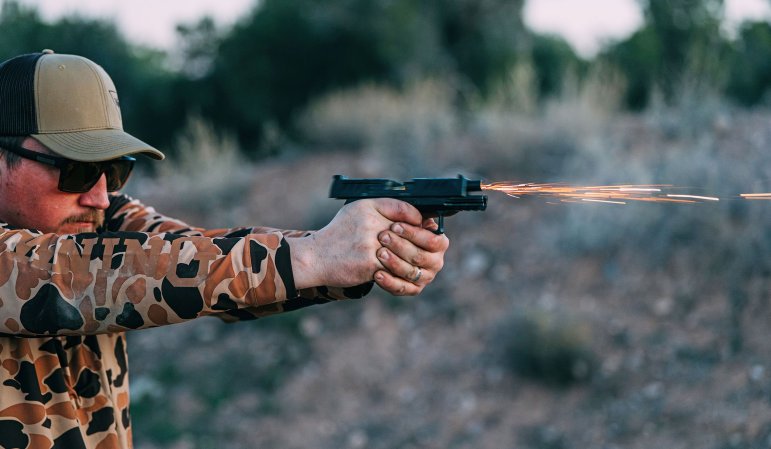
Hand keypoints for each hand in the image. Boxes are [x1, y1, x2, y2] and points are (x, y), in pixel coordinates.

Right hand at [288, 199, 422, 288]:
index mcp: (368, 207)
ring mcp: (370, 245)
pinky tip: (398, 271)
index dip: (418, 218)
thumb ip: (384, 209)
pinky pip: (394, 269)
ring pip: (404, 252)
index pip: (404, 208)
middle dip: (419, 240)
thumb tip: (416, 216)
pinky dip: (398, 272)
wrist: (314, 257)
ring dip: (410, 258)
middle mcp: (370, 223)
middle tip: (426, 247)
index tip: (423, 225)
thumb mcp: (357, 211)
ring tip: (412, 261)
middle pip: (408, 231)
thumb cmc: (338, 235)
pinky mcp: (369, 264)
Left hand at [373, 217, 448, 295]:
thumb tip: (417, 218)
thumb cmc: (394, 228)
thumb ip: (408, 212)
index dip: (413, 234)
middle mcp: (435, 261)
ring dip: (394, 263)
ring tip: (379, 253)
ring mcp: (425, 277)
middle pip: (420, 257)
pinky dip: (389, 282)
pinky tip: (377, 274)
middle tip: (383, 237)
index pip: (432, 240)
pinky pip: (403, 288)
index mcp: (439, 242)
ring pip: (411, 272)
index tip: (394, 226)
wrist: (381, 245)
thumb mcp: (398, 216)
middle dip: (400, 246)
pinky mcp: (413, 289)